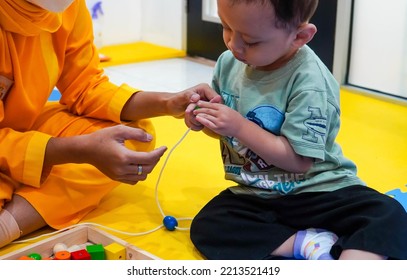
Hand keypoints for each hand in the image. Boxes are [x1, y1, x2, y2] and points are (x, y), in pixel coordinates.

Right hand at [44, 125, 166, 184]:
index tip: (164, 148)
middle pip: (147, 168)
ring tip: (149, 158)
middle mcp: (123, 169)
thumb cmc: (102, 138)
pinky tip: (139, 165)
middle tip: (157, 151)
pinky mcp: (116, 178)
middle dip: (155, 160)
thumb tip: (151, 139)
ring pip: (142, 176)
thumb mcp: (119, 130)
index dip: (159, 153)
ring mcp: (119, 176)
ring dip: (148, 168)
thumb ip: (137, 133)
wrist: (85, 150)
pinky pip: (134, 180)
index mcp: (124, 157)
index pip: (149, 158)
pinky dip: (140, 174)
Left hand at [168, 83, 219, 117]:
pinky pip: (204, 121)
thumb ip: (188, 96)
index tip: (197, 110)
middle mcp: (207, 96)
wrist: (171, 107)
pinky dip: (196, 123)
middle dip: (201, 114)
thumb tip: (196, 98)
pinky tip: (188, 120)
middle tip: (190, 113)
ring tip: (187, 115)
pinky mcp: (203, 112)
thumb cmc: (174, 100)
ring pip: (208, 117)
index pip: (217, 99)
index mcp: (205, 89)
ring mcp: (205, 105)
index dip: (209, 107)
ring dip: (197, 120)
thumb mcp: (180, 98)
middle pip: (213, 109)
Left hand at [192, 100, 243, 136]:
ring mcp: (219, 121)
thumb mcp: (228, 109)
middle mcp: (221, 114)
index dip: (204, 103)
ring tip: (194, 112)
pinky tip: (198, 118)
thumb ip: (220, 107)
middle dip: (200, 108)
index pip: (211, 104)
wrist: (240, 128)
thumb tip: (210, 105)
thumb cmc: (235, 118)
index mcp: (223, 108)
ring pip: (207, 116)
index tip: (198, 102)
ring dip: (199, 114)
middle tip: (194, 107)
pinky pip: (207, 123)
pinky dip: (202, 120)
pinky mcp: (217, 128)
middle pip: (208, 110)